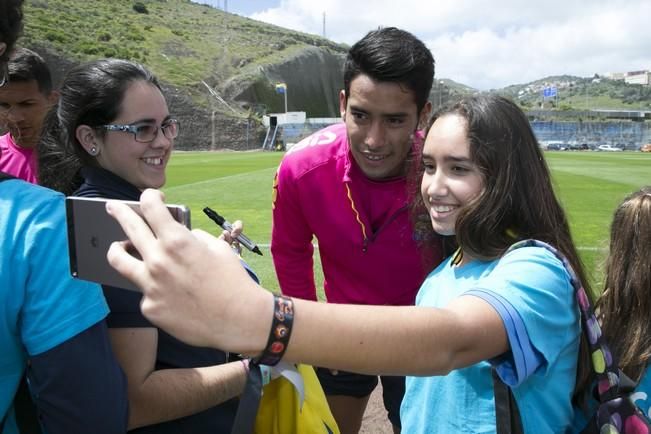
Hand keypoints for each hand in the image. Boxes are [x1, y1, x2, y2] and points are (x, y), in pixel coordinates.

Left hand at [106, 189, 271, 353]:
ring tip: (116, 246)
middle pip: (129, 227)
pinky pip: (145, 291)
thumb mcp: (217, 249)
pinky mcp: (150, 307)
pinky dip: (154, 287)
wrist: (238, 319)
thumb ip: (192, 238)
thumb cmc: (232, 280)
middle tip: (112, 207)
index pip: (150, 207)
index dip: (150, 197)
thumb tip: (179, 236)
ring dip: (116, 248)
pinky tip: (168, 292)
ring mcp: (150, 286)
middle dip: (119, 211)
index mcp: (177, 241)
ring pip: (118, 260)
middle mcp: (158, 260)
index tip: (151, 198)